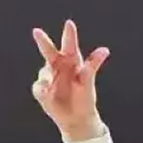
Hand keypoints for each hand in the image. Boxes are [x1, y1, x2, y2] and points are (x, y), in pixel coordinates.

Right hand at [30, 21, 109, 141]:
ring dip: (47, 78)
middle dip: (43, 41)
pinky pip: (39, 86)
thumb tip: (105, 50)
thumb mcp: (88, 81)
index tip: (69, 24)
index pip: (69, 45)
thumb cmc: (85, 98)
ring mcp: (49, 77)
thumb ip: (93, 64)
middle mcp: (58, 66)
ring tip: (53, 88)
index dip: (69, 34)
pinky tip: (47, 95)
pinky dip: (42, 89)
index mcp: (72, 62)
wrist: (76, 119)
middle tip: (37, 31)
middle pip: (49, 51)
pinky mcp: (42, 89)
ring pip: (44, 72)